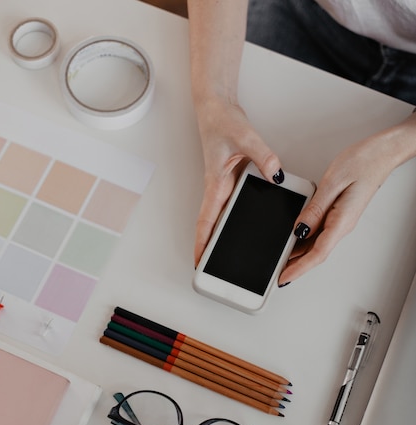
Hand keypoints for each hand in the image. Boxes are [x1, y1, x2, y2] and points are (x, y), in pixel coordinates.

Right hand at [194, 97, 281, 264]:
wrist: (217, 107)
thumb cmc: (221, 121)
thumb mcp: (245, 138)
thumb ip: (263, 156)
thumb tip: (276, 175)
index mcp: (216, 184)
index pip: (206, 221)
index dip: (201, 243)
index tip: (198, 261)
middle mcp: (218, 188)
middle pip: (211, 225)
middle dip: (209, 247)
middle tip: (212, 268)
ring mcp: (223, 185)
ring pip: (220, 217)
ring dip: (220, 236)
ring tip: (227, 255)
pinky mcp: (231, 180)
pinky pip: (231, 205)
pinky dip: (234, 218)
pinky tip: (244, 225)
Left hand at [278, 133, 397, 284]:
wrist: (381, 153)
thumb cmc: (362, 162)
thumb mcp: (331, 184)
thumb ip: (314, 209)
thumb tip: (299, 229)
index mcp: (341, 221)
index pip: (317, 253)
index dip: (299, 268)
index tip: (284, 278)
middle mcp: (342, 225)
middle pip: (315, 253)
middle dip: (296, 266)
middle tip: (276, 274)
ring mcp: (340, 221)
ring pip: (316, 244)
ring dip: (299, 255)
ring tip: (280, 260)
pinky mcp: (338, 214)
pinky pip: (319, 233)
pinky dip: (304, 240)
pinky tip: (293, 240)